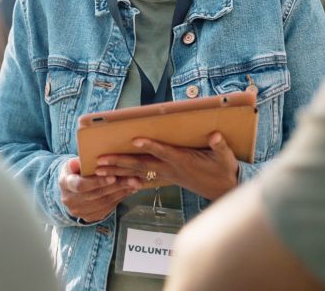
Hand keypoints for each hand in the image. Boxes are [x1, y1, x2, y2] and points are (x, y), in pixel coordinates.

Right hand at [59, 157, 140, 222]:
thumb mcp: (72, 164)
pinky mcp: (90, 216)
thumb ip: (76, 163)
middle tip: (132, 178)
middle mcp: (71, 200)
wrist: (70, 191)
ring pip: (104, 202)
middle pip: (97, 194)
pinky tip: (129, 190)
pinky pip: (108, 207)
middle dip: (116, 186)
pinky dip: (120, 198)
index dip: (97, 182)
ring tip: (135, 182)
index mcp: (65, 184)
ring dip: (121, 192)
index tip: (113, 177)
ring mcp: (81, 211)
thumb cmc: (74, 172)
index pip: (81, 185)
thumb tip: (79, 162)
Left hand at [95, 132, 238, 200]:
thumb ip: (219, 146)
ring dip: (117, 171)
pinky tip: (114, 180)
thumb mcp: (225, 157)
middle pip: (141, 164)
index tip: (135, 139)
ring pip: (137, 172)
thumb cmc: (223, 170)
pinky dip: (128, 180)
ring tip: (98, 170)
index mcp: (182, 160)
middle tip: (100, 161)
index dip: (150, 145)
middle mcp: (170, 169)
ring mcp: (166, 175)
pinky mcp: (165, 178)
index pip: (163, 151)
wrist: (223, 190)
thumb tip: (215, 135)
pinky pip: (143, 180)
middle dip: (120, 162)